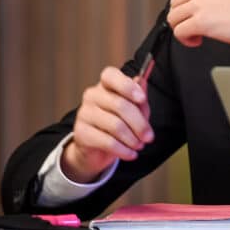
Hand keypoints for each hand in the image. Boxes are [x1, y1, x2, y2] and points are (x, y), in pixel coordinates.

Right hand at [61, 66, 154, 182]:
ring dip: (132, 139)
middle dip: (140, 124)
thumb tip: (142, 80)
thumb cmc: (119, 123)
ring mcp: (84, 113)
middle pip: (120, 105)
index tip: (142, 98)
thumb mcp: (135, 110)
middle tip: (149, 137)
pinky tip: (131, 154)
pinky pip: (107, 142)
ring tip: (140, 146)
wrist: (97, 150)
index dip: (127, 86)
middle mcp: (92, 95)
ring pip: (115, 125)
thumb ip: (139, 97)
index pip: (110, 75)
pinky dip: (123, 150)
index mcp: (105, 85)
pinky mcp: (81, 133)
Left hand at [166, 0, 229, 55]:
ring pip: (174, 17)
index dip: (186, 2)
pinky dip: (185, 39)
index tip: (192, 11)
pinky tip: (196, 40)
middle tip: (195, 24)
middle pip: (175, 2)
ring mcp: (199, 2)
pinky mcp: (200, 21)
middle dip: (183, 15)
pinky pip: (179, 31)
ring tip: (196, 34)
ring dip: (183, 28)